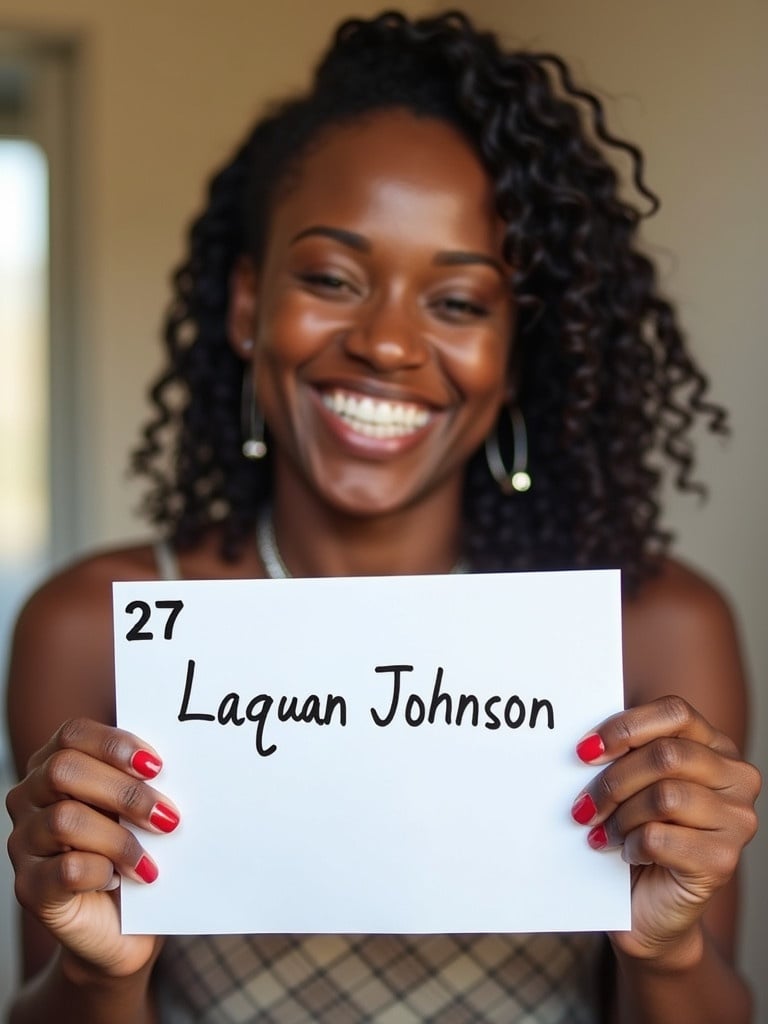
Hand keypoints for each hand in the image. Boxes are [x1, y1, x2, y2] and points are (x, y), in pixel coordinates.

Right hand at [6, 718, 179, 977]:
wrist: (127, 928)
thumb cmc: (137, 852)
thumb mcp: (141, 809)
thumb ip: (146, 780)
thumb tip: (183, 758)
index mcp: (55, 764)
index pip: (73, 734)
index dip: (115, 744)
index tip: (157, 766)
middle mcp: (29, 797)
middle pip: (65, 770)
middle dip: (124, 792)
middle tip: (168, 817)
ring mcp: (24, 843)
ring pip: (64, 819)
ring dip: (120, 839)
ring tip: (150, 861)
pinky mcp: (30, 887)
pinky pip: (65, 869)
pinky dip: (103, 872)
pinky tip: (121, 881)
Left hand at [570, 696, 760, 962]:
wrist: (649, 905)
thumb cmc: (639, 832)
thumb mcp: (635, 782)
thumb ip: (626, 752)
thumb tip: (587, 738)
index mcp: (715, 746)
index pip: (675, 712)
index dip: (626, 727)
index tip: (585, 751)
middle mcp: (737, 778)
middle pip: (666, 755)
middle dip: (614, 780)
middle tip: (584, 805)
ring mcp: (737, 820)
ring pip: (664, 796)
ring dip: (620, 816)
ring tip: (603, 832)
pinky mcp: (722, 860)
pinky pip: (661, 838)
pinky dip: (631, 845)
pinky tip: (627, 853)